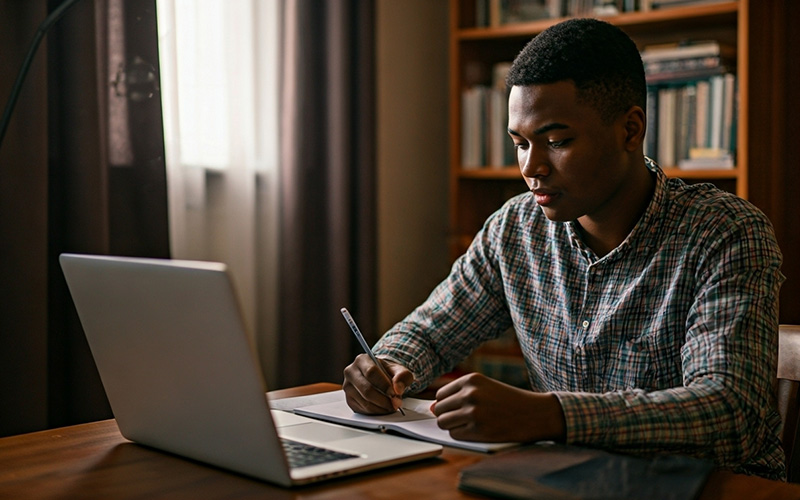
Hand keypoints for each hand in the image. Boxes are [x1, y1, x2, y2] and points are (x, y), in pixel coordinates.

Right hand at [343, 354, 413, 414]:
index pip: (371, 372)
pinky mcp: (349, 400)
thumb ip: (402, 376)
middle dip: (384, 400)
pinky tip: (384, 408)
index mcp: (362, 360)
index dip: (384, 385)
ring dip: (381, 407)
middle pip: (367, 389)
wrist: (379, 376)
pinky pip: (363, 410)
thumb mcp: (398, 369)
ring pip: (365, 402)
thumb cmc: (387, 372)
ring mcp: (348, 387)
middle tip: (396, 403)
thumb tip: (398, 389)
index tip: (395, 393)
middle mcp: (351, 372)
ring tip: (392, 405)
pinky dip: (376, 411)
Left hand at [431, 372, 565, 442]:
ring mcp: (473, 412)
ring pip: (443, 422)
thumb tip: (432, 408)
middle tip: (464, 419)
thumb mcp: (486, 387)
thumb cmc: (509, 400)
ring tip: (469, 425)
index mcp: (471, 379)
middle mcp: (470, 394)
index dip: (446, 404)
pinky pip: (454, 434)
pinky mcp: (477, 430)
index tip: (458, 409)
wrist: (535, 413)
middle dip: (447, 416)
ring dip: (452, 426)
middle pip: (439, 409)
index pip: (440, 394)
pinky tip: (476, 431)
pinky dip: (462, 435)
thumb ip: (460, 393)